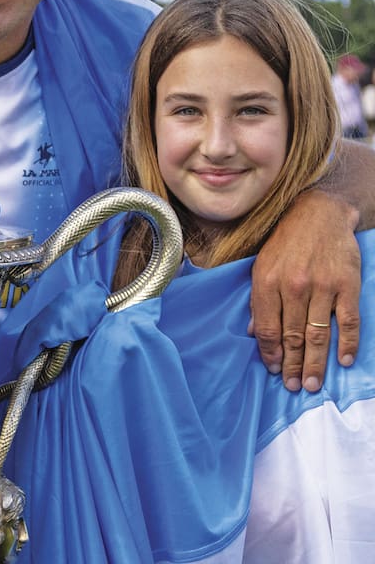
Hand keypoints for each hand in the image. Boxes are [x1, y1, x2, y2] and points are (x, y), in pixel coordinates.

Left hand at [250, 189, 360, 391]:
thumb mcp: (261, 266)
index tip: (273, 370)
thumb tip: (253, 332)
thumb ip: (258, 300)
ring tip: (311, 383)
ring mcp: (322, 286)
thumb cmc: (285, 242)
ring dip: (314, 362)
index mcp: (267, 282)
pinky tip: (344, 361)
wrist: (318, 213)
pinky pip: (347, 321)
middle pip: (292, 336)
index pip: (267, 328)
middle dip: (291, 365)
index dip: (270, 353)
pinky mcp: (347, 284)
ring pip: (317, 334)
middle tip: (293, 386)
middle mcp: (293, 286)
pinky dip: (347, 343)